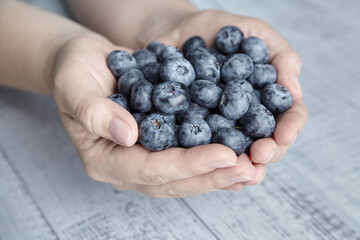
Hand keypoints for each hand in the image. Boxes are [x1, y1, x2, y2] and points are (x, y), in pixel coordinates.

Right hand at [53, 34, 257, 196]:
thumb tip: (129, 135)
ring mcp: (144, 159)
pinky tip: (241, 157)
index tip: (225, 154)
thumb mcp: (74, 84)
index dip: (189, 164)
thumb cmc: (75, 72)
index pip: (151, 169)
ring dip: (220, 174)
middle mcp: (126, 167)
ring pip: (186, 176)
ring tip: (254, 169)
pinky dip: (215, 161)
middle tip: (250, 169)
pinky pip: (190, 159)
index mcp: (105, 159)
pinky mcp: (159, 147)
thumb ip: (93, 111)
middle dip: (213, 176)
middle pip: (174, 181)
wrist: (86, 64)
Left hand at [142, 10, 307, 189]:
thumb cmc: (216, 27)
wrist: (174, 31)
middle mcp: (246, 117)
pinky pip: (202, 150)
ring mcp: (221, 127)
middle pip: (266, 142)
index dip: (289, 128)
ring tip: (239, 171)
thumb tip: (295, 89)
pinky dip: (208, 163)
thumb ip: (279, 54)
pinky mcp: (192, 132)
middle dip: (267, 153)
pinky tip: (209, 170)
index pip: (288, 116)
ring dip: (240, 166)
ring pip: (237, 153)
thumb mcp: (252, 30)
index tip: (282, 136)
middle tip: (258, 157)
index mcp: (266, 96)